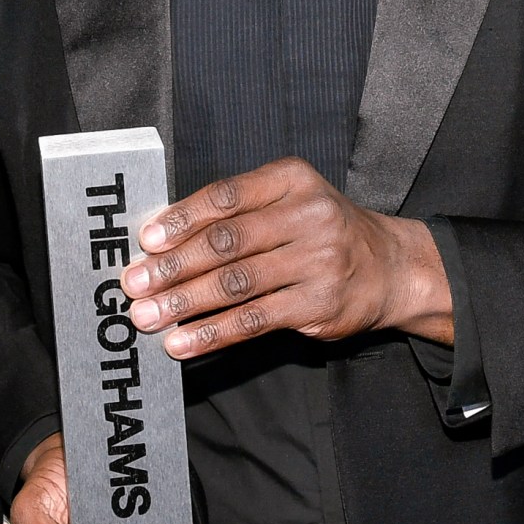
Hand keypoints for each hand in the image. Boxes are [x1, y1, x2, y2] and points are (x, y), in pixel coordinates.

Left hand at [122, 157, 452, 358]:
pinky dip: (212, 333)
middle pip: (227, 242)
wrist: (390, 267)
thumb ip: (237, 213)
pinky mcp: (319, 304)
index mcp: (292, 180)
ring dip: (184, 303)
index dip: (182, 219)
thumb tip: (162, 240)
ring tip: (147, 317)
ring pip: (236, 284)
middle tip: (133, 284)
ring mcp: (318, 261)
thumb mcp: (288, 201)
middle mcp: (309, 215)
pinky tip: (182, 343)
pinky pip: (254, 320)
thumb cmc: (321, 231)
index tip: (146, 240)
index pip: (227, 197)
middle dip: (173, 266)